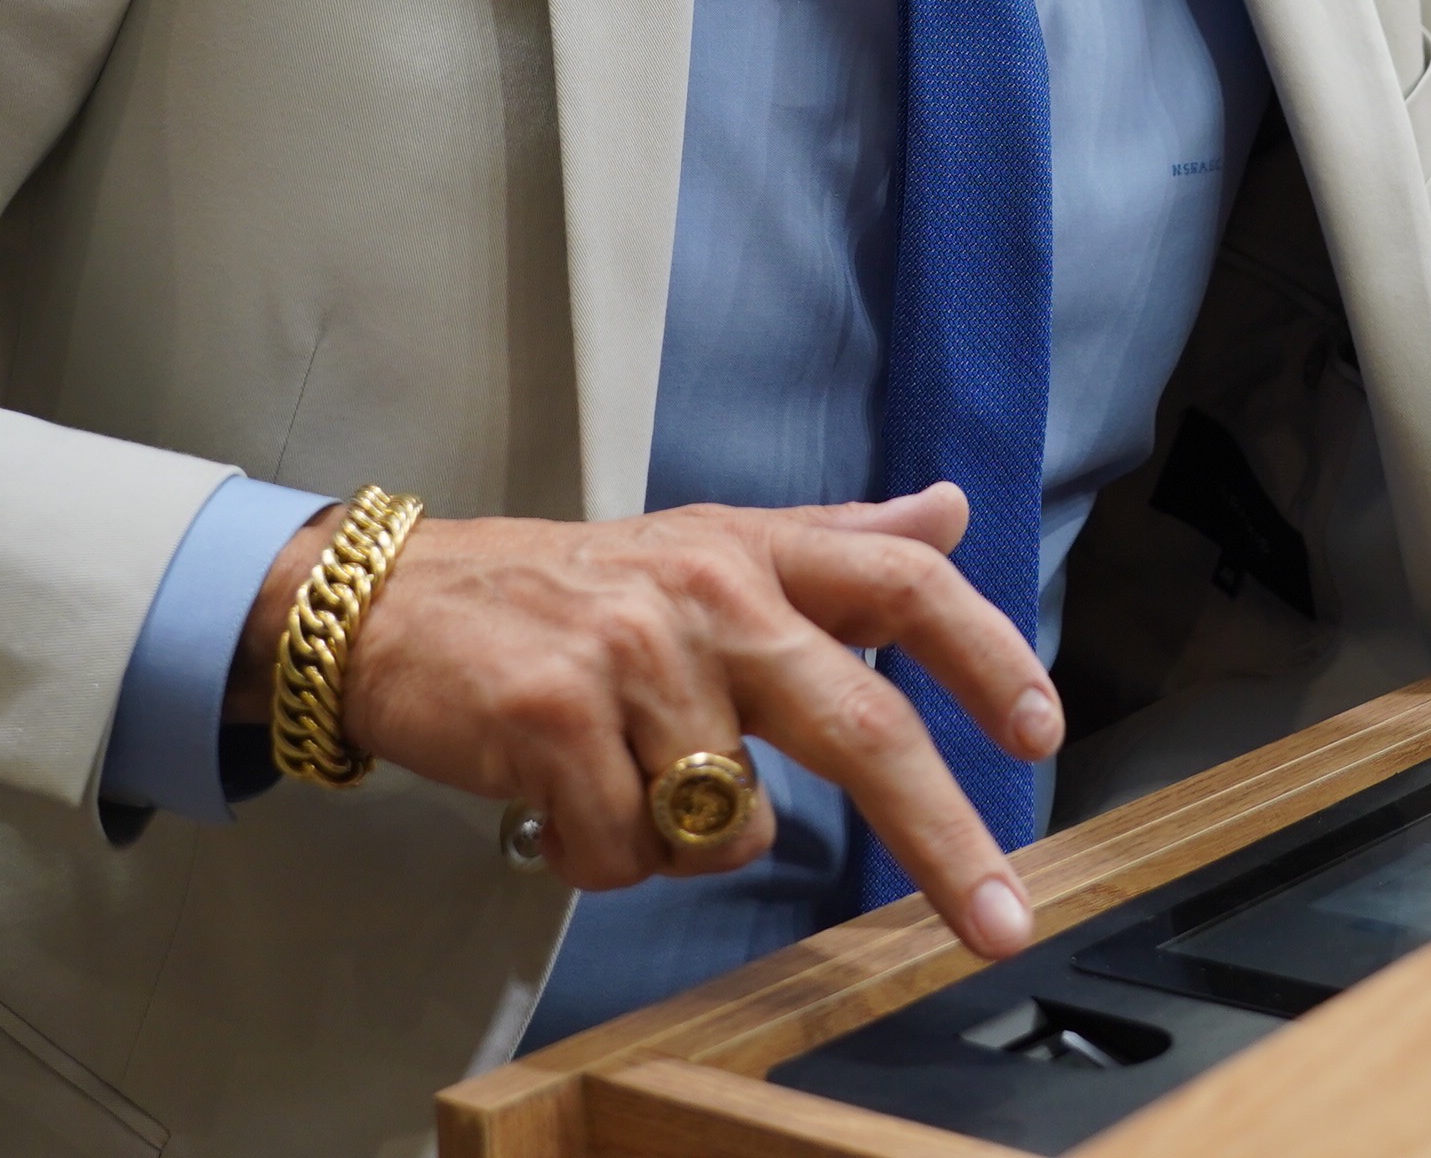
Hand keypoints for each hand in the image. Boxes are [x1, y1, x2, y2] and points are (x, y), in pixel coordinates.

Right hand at [228, 484, 1055, 958]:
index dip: (985, 654)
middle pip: (859, 726)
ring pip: (725, 822)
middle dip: (943, 835)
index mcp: (756, 552)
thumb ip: (836, 542)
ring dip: (675, 841)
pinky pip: (625, 850)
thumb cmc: (567, 591)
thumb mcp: (707, 544)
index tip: (1043, 732)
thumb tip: (954, 509)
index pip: (901, 582)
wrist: (388, 603)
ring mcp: (631, 652)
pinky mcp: (552, 714)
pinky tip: (555, 802)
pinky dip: (596, 856)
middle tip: (1000, 921)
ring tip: (613, 780)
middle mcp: (708, 591)